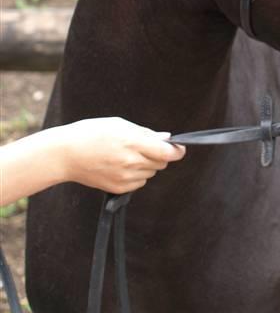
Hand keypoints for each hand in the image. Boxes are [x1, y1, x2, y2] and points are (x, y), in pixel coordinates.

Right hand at [58, 117, 185, 193]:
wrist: (65, 154)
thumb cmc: (91, 133)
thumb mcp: (120, 125)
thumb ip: (146, 133)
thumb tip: (166, 138)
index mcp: (132, 143)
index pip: (167, 153)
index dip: (177, 151)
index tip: (180, 148)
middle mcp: (130, 162)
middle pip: (161, 163)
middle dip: (159, 155)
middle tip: (146, 146)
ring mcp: (124, 177)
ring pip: (151, 173)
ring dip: (147, 164)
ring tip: (128, 154)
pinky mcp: (118, 188)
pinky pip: (139, 183)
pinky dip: (137, 175)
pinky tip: (122, 165)